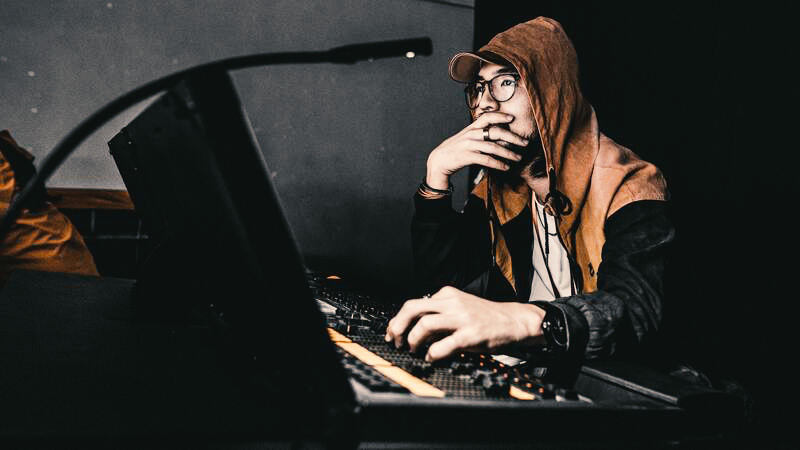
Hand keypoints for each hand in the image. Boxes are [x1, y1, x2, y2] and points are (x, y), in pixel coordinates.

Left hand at [384, 286, 545, 360]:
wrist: (515, 321)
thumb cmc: (487, 317)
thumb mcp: (461, 306)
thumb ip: (440, 312)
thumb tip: (414, 327)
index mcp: (447, 295)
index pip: (413, 304)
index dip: (398, 320)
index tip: (393, 332)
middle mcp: (452, 303)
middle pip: (412, 308)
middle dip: (398, 326)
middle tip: (395, 341)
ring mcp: (461, 318)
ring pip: (424, 324)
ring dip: (413, 340)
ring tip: (413, 350)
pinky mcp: (470, 335)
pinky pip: (443, 345)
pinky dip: (432, 353)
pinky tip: (432, 357)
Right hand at [425, 112, 528, 189]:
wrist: (439, 160)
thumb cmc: (456, 149)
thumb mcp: (467, 137)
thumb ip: (480, 134)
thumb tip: (498, 135)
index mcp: (472, 127)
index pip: (488, 117)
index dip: (500, 116)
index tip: (512, 118)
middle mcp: (471, 134)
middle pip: (496, 132)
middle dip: (513, 137)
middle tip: (525, 143)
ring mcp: (469, 145)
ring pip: (493, 147)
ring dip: (508, 153)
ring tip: (518, 158)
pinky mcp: (467, 157)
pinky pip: (486, 160)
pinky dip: (498, 164)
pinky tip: (506, 167)